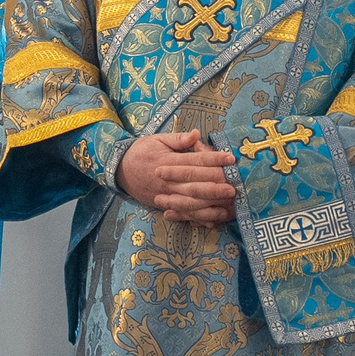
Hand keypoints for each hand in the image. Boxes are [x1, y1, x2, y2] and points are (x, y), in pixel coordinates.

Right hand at [118, 129, 236, 225]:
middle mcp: (167, 181)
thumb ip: (178, 139)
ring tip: (227, 207)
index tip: (230, 159)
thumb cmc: (141, 152)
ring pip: (189, 203)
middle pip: (194, 185)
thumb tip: (196, 134)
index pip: (194, 161)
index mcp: (167, 162)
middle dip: (214, 187)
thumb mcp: (157, 139)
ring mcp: (165, 195)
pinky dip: (197, 219)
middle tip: (233, 188)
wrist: (120, 170)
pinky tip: (212, 221)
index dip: (213, 160)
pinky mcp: (164, 205)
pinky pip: (182, 214)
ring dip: (208, 207)